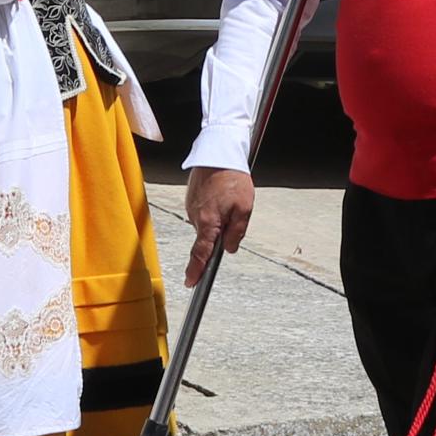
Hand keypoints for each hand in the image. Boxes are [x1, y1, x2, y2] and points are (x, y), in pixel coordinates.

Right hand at [182, 165, 252, 284]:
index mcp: (209, 223)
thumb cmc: (233, 179)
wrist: (217, 153)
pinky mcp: (191, 199)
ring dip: (217, 218)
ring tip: (229, 199)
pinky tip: (220, 196)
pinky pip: (202, 212)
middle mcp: (196, 217)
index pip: (201, 253)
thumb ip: (237, 232)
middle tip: (234, 212)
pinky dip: (211, 209)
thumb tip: (230, 249)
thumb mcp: (244, 208)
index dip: (196, 270)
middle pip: (207, 238)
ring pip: (206, 224)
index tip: (191, 282)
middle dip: (219, 233)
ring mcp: (191, 208)